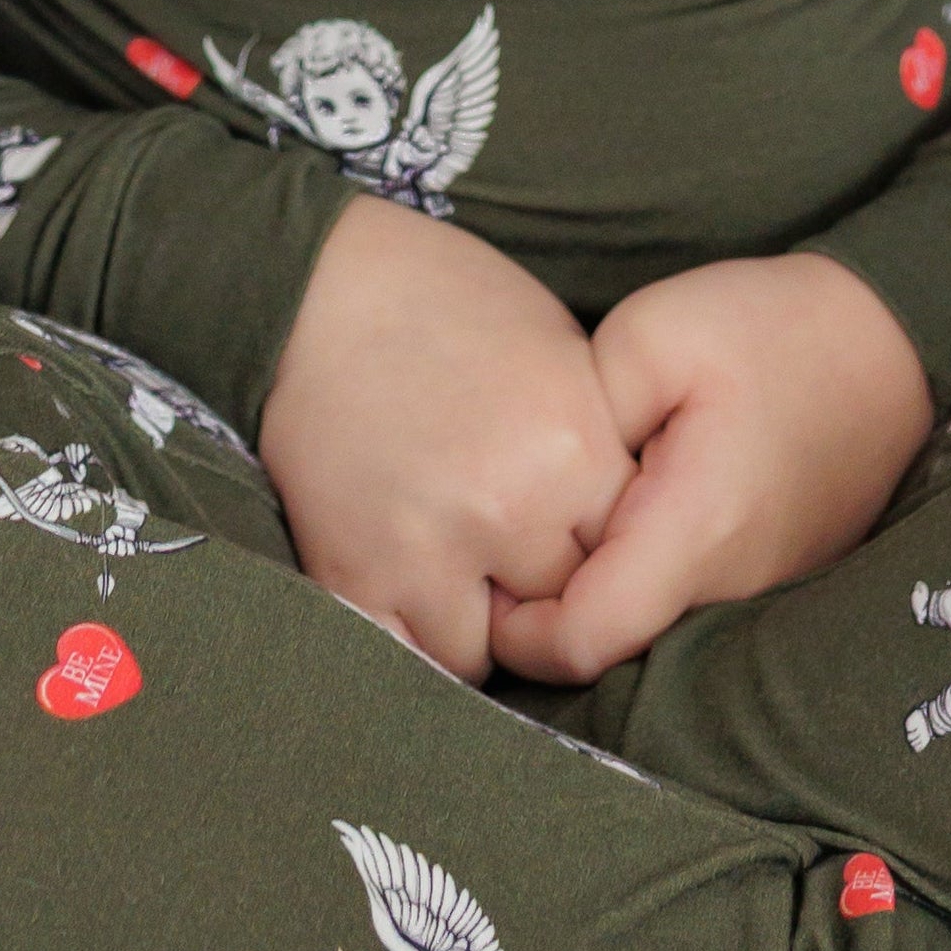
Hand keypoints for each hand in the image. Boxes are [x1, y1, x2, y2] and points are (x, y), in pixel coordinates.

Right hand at [258, 189, 638, 680]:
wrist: (320, 290)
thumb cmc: (446, 301)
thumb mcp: (558, 350)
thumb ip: (596, 446)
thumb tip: (627, 520)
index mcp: (574, 448)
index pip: (629, 555)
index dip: (604, 549)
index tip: (579, 533)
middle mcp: (510, 512)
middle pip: (563, 608)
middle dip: (543, 588)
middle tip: (515, 552)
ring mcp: (428, 552)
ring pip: (486, 653)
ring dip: (477, 623)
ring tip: (458, 567)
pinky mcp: (354, 577)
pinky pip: (406, 661)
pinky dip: (411, 639)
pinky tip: (410, 592)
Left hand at [486, 254, 932, 685]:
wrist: (890, 337)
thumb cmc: (769, 328)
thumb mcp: (653, 336)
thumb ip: (577, 419)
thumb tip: (527, 496)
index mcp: (695, 532)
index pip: (579, 643)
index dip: (512, 627)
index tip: (487, 566)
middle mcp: (732, 588)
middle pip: (609, 651)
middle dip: (544, 617)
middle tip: (508, 541)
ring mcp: (760, 595)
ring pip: (647, 637)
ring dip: (594, 598)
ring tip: (564, 523)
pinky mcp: (772, 583)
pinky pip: (686, 611)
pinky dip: (640, 583)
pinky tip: (624, 521)